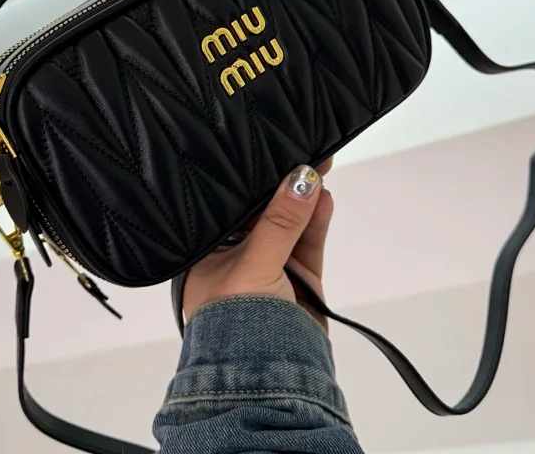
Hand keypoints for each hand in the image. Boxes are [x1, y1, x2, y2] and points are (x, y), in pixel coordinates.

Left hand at [183, 159, 333, 329]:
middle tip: (307, 152)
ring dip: (305, 200)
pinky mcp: (299, 282)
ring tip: (320, 169)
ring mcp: (270, 269)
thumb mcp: (254, 264)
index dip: (254, 180)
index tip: (274, 152)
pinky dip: (317, 223)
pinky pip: (309, 244)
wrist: (267, 382)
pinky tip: (324, 200)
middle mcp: (237, 258)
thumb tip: (301, 179)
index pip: (232, 206)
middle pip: (266, 212)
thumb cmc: (236, 325)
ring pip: (291, 225)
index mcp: (209, 252)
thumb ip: (280, 223)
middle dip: (286, 185)